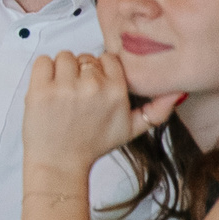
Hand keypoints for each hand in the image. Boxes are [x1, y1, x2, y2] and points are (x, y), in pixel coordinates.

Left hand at [23, 51, 182, 183]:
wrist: (60, 163)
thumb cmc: (94, 144)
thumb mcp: (131, 130)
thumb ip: (156, 110)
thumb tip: (178, 92)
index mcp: (116, 92)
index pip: (108, 58)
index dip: (100, 70)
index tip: (96, 86)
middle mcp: (92, 87)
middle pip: (85, 57)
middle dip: (81, 72)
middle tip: (78, 95)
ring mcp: (64, 87)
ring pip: (64, 56)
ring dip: (62, 70)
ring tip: (63, 92)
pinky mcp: (40, 90)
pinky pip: (43, 61)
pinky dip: (44, 71)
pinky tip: (48, 89)